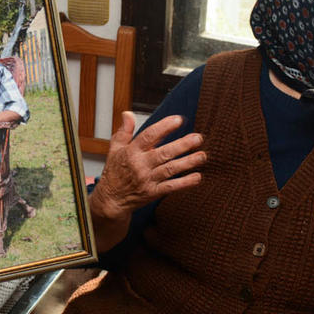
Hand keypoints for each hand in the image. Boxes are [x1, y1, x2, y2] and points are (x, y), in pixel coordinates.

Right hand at [90, 112, 204, 250]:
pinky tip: (197, 177)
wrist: (111, 199)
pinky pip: (170, 187)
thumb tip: (128, 113)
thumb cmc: (114, 171)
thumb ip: (124, 131)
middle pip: (163, 153)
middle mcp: (140, 165)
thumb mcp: (114, 149)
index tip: (178, 120)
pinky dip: (184, 183)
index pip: (148, 136)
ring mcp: (147, 180)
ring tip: (202, 155)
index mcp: (131, 152)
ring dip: (188, 162)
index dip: (164, 127)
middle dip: (182, 145)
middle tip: (198, 138)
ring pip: (170, 169)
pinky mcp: (152, 192)